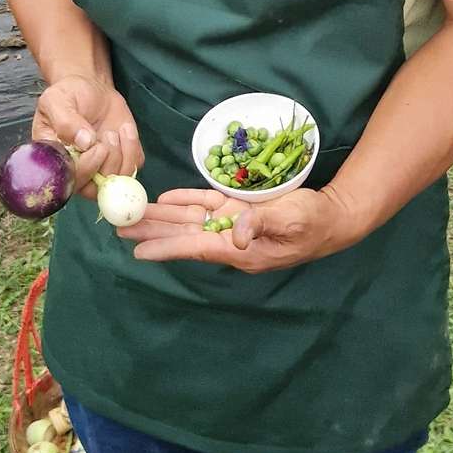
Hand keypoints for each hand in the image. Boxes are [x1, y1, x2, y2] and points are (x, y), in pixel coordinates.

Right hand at [33, 75, 141, 197]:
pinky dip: (133, 148)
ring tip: (114, 131)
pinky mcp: (121, 161)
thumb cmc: (68, 94)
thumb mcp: (57, 101)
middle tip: (107, 135)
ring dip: (121, 154)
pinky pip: (133, 167)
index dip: (87, 170)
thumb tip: (84, 143)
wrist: (90, 87)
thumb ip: (65, 121)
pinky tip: (125, 130)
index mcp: (55, 161)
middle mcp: (77, 171)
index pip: (70, 181)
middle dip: (107, 162)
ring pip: (117, 180)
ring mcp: (100, 168)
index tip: (97, 147)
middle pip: (95, 189)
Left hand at [117, 186, 359, 272]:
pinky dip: (186, 202)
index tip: (138, 252)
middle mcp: (232, 240)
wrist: (334, 216)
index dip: (166, 248)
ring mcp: (234, 225)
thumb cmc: (315, 221)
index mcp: (242, 250)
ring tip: (132, 215)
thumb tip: (236, 234)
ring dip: (162, 217)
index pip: (196, 248)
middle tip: (119, 228)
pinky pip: (206, 207)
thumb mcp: (292, 219)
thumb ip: (263, 223)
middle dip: (153, 231)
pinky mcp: (240, 211)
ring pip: (190, 221)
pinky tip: (165, 200)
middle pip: (184, 235)